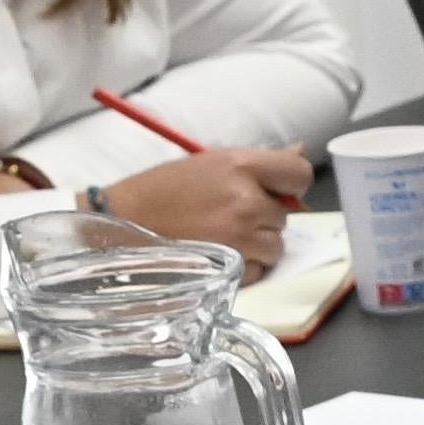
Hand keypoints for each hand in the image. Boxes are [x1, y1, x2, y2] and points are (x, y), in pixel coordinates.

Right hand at [85, 144, 312, 264]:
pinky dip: (243, 267)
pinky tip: (215, 254)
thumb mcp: (210, 161)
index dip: (290, 184)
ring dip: (256, 245)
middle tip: (228, 215)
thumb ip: (257, 162)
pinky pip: (258, 271)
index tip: (275, 191)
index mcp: (242, 165)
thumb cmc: (162, 191)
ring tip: (222, 237)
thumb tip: (301, 153)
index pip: (300, 173)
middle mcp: (246, 200)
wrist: (122, 223)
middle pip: (285, 215)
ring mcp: (241, 236)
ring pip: (275, 246)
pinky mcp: (231, 267)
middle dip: (264, 217)